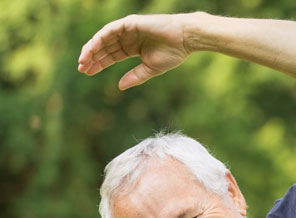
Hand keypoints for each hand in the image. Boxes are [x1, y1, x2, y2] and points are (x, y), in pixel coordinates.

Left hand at [78, 14, 192, 89]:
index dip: (99, 64)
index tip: (87, 72)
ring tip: (83, 60)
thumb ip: (135, 76)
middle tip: (81, 68)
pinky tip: (92, 49)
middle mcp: (127, 38)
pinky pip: (109, 30)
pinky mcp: (129, 23)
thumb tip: (119, 86)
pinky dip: (100, 39)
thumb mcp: (151, 69)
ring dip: (92, 49)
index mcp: (133, 48)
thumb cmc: (172, 53)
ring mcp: (127, 29)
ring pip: (104, 39)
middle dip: (92, 58)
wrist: (185, 39)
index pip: (111, 56)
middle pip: (104, 48)